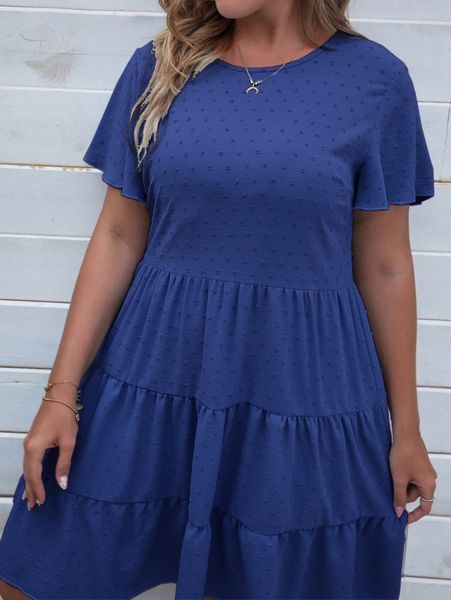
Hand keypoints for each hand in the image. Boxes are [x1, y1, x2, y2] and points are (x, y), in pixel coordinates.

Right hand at [21, 395, 78, 509]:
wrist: (59, 397)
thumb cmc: (65, 417)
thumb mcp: (68, 442)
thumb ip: (64, 463)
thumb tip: (62, 484)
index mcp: (34, 448)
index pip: (34, 475)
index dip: (38, 489)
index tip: (42, 502)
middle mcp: (28, 446)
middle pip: (27, 473)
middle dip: (30, 490)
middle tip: (33, 506)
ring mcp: (29, 442)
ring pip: (26, 467)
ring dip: (29, 482)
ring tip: (29, 498)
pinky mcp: (33, 439)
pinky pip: (28, 461)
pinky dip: (30, 472)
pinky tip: (31, 478)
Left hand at [389, 432, 437, 523]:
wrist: (405, 433)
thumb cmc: (403, 454)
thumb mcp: (398, 479)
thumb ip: (398, 497)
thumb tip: (398, 513)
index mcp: (429, 485)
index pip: (425, 507)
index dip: (414, 515)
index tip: (402, 519)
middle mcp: (430, 479)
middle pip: (416, 495)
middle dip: (402, 495)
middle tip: (389, 489)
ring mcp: (425, 471)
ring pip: (411, 485)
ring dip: (401, 485)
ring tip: (390, 477)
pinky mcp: (419, 464)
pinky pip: (411, 476)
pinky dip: (402, 478)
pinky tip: (393, 472)